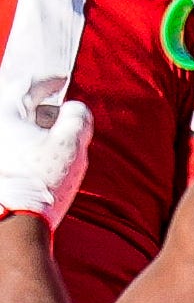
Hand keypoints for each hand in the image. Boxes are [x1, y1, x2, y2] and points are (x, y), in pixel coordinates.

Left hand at [0, 89, 89, 229]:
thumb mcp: (70, 145)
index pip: (27, 85)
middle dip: (39, 106)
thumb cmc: (38, 181)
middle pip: (16, 107)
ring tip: (53, 137)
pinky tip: (39, 156)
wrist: (9, 223)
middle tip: (59, 111)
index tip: (62, 80)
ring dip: (33, 126)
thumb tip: (75, 109)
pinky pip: (10, 145)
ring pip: (12, 127)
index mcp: (5, 113)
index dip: (48, 81)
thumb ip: (77, 118)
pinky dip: (25, 143)